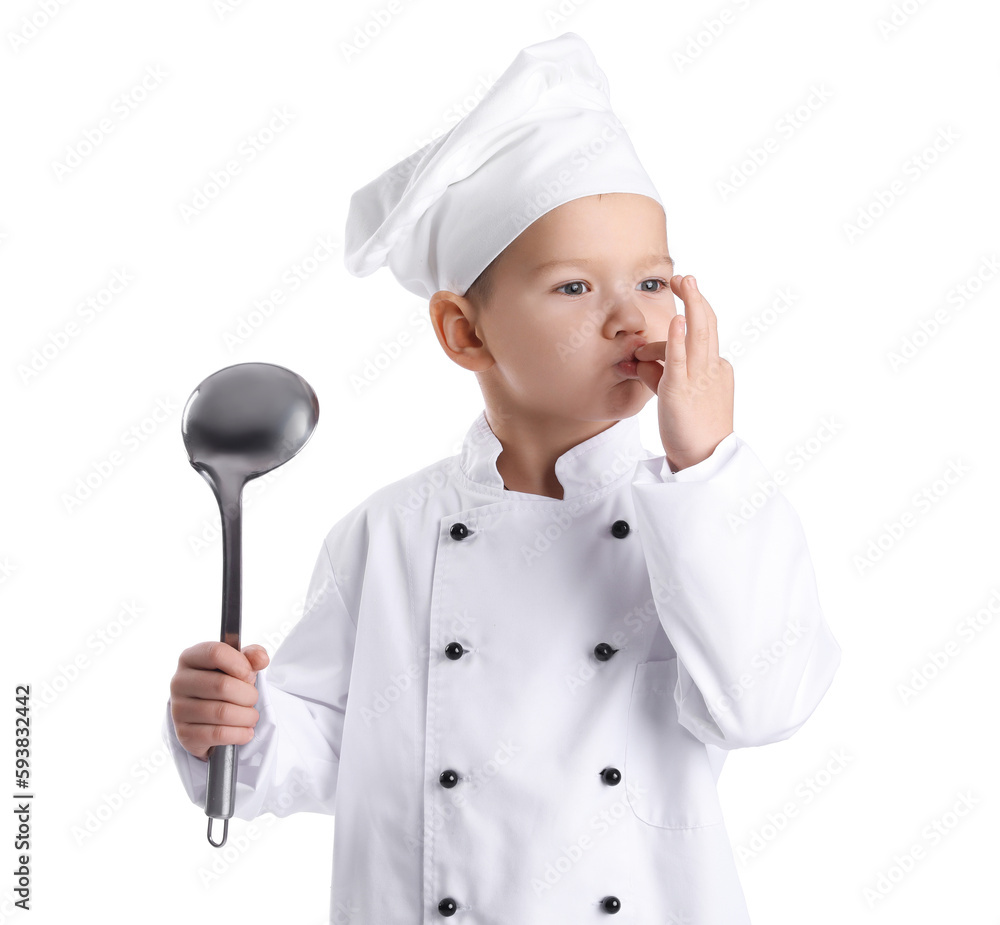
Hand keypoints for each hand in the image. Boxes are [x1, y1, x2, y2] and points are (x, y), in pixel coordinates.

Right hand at [169, 642, 269, 760]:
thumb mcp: (237, 664)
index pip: (216, 653)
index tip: (250, 675)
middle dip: (248, 694)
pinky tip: (246, 731)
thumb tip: (261, 659)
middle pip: (222, 685)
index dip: (240, 664)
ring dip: (247, 716)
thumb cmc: (224, 681)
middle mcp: (179, 682)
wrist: (206, 715)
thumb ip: (252, 656)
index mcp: (190, 658)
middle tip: (253, 699)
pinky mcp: (184, 734)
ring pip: (222, 712)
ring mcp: (178, 709)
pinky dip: (239, 734)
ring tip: (251, 716)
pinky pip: (218, 734)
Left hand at [633, 275, 733, 471]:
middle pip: (707, 325)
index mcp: (714, 368)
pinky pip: (680, 361)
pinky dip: (678, 340)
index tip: (685, 293)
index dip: (692, 311)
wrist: (702, 458)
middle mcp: (711, 368)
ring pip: (698, 335)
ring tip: (685, 282)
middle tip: (684, 277)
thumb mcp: (671, 395)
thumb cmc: (689, 429)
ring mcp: (698, 379)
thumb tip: (638, 362)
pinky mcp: (681, 392)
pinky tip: (677, 321)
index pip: (700, 335)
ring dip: (692, 305)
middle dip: (696, 298)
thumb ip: (657, 374)